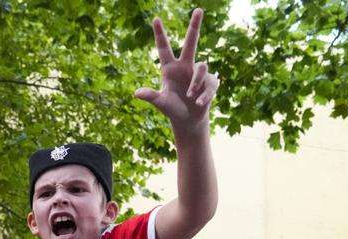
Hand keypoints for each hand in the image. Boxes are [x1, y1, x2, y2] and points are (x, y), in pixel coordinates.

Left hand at [134, 9, 219, 128]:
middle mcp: (185, 66)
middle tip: (198, 9)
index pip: (164, 48)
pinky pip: (210, 83)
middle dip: (195, 26)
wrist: (188, 120)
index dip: (160, 34)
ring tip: (190, 97)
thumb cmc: (172, 109)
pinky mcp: (210, 81)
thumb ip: (151, 96)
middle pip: (191, 42)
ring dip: (195, 83)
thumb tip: (137, 93)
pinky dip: (204, 95)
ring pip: (201, 67)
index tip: (156, 18)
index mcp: (170, 68)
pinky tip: (198, 103)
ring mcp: (198, 72)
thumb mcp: (161, 103)